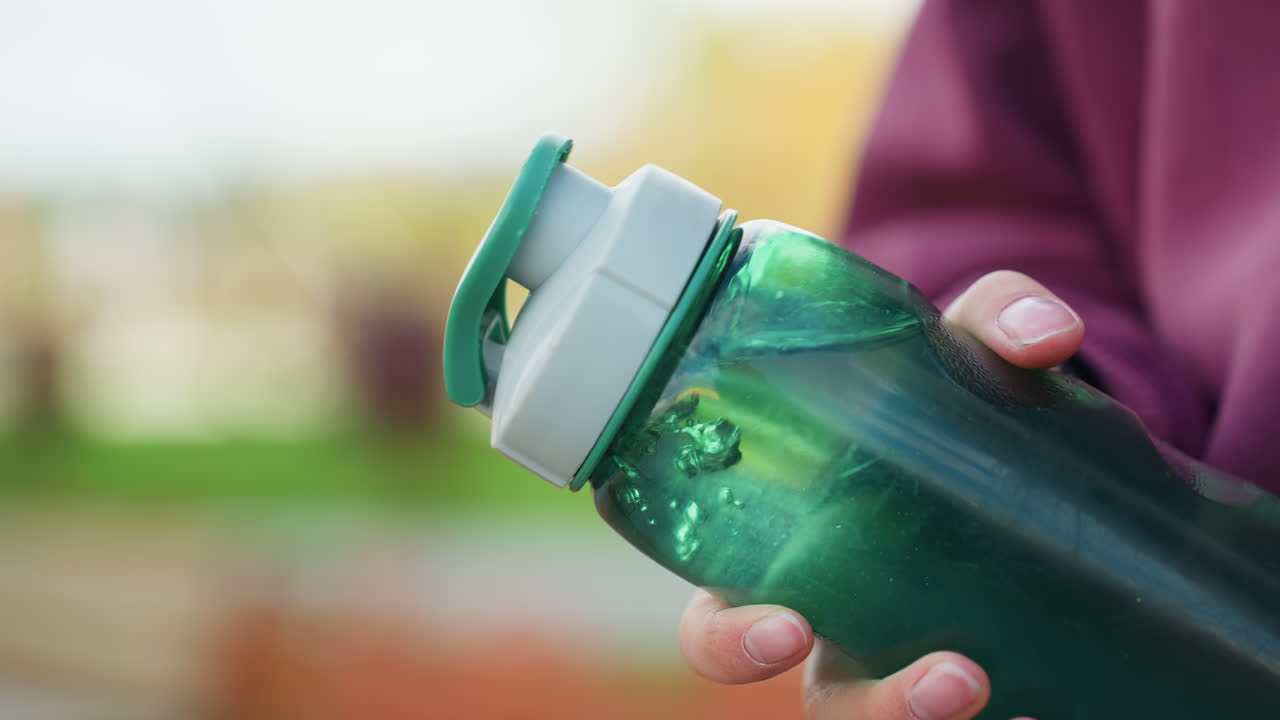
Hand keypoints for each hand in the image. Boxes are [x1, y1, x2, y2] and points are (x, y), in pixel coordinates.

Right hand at [678, 271, 1083, 719]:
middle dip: (873, 711)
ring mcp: (915, 656)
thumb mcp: (960, 348)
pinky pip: (988, 714)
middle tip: (952, 682)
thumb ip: (993, 320)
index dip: (731, 642)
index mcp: (789, 557)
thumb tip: (1043, 336)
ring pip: (896, 719)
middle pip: (823, 706)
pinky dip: (1024, 717)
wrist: (1031, 436)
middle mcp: (844, 627)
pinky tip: (1060, 704)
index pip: (719, 620)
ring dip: (939, 719)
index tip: (786, 627)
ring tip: (1008, 697)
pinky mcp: (989, 671)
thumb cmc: (947, 393)